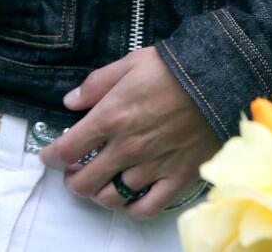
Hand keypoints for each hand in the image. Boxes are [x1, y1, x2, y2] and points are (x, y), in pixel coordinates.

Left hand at [39, 47, 224, 219]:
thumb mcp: (131, 63)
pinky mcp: (177, 177)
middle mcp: (127, 147)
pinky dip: (132, 208)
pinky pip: (147, 207)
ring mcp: (152, 166)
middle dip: (73, 180)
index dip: (50, 157)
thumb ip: (97, 84)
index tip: (50, 156)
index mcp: (111, 117)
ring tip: (103, 183)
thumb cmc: (176, 67)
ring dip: (100, 193)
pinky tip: (130, 198)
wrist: (222, 76)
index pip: (66, 150)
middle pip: (84, 182)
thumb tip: (71, 101)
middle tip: (77, 171)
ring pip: (111, 198)